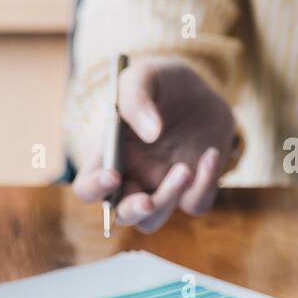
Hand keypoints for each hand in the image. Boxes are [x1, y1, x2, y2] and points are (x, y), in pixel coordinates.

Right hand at [73, 59, 235, 232]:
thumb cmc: (162, 85)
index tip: (113, 175)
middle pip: (120, 214)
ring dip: (167, 201)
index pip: (88, 187)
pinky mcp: (192, 189)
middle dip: (132, 211)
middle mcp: (130, 179)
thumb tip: (151, 133)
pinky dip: (204, 185)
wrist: (201, 90)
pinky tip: (209, 154)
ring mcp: (160, 187)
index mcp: (107, 157)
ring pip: (153, 221)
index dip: (95, 188)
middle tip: (147, 202)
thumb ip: (137, 98)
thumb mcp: (145, 77)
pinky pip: (195, 204)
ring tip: (184, 169)